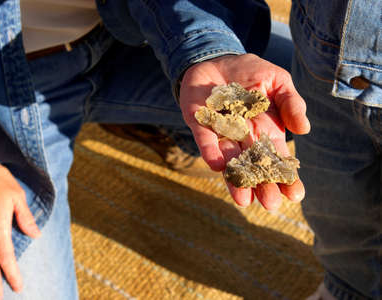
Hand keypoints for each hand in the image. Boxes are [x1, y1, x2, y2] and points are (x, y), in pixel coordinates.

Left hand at [179, 54, 309, 209]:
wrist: (218, 60)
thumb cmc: (252, 74)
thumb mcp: (278, 83)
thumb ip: (291, 104)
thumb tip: (304, 130)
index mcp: (265, 131)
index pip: (277, 158)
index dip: (286, 177)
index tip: (295, 195)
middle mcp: (243, 137)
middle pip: (253, 165)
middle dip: (261, 185)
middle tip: (270, 204)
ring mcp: (221, 132)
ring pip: (229, 159)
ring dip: (235, 179)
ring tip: (243, 200)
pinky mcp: (200, 123)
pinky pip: (205, 139)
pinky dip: (210, 151)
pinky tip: (218, 166)